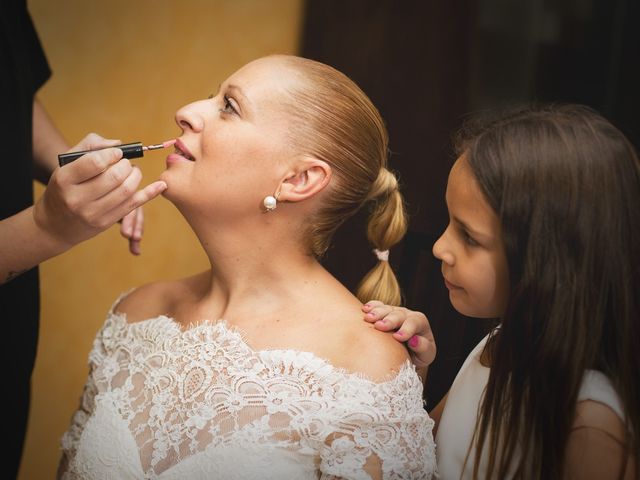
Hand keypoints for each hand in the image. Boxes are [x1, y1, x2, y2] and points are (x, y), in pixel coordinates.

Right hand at [33, 133, 166, 248]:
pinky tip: (161, 185)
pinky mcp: (105, 223)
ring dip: (136, 176)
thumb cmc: (65, 186)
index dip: (112, 154)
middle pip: (115, 177)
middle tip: (126, 163)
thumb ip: (91, 146)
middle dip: (127, 165)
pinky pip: (133, 206)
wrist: (55, 224)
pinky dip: (149, 193)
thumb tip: (119, 144)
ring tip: (132, 171)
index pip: (95, 163)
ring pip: (126, 191)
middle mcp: (76, 198)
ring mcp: (92, 213)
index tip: (117, 153)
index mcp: (64, 179)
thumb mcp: (67, 163)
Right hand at [363, 301, 435, 367]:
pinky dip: (371, 306)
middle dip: (389, 320)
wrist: (407, 353)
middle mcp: (407, 314)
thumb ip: (423, 348)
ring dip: (377, 313)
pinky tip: (364, 310)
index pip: (414, 323)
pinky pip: (377, 305)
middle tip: (379, 326)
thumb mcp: (426, 355)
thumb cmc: (418, 354)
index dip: (406, 329)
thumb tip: (414, 340)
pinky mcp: (383, 311)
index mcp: (420, 322)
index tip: (398, 337)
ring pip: (386, 309)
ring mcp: (394, 311)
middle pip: (398, 314)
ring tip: (368, 318)